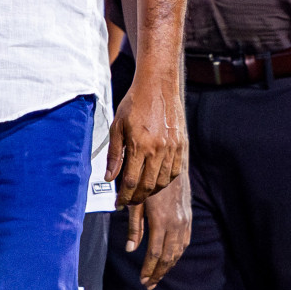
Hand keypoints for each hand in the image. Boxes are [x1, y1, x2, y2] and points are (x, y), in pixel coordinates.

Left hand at [108, 66, 186, 206]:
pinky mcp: (181, 146)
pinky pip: (174, 172)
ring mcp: (172, 149)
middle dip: (136, 198)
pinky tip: (155, 181)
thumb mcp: (117, 126)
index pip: (130, 181)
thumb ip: (114, 154)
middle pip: (147, 186)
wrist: (157, 86)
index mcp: (139, 145)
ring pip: (162, 182)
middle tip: (127, 202)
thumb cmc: (134, 104)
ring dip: (150, 192)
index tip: (118, 203)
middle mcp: (157, 150)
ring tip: (139, 193)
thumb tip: (109, 178)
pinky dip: (164, 181)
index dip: (123, 196)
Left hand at [126, 168, 191, 288]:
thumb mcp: (136, 200)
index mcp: (161, 219)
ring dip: (168, 265)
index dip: (148, 268)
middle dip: (158, 272)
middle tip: (149, 284)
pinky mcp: (188, 215)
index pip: (154, 252)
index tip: (142, 280)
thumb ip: (133, 225)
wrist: (170, 160)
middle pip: (168, 256)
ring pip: (178, 250)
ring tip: (158, 275)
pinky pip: (184, 240)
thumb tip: (129, 248)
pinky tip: (171, 258)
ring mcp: (184, 219)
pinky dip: (177, 253)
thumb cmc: (147, 176)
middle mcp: (176, 222)